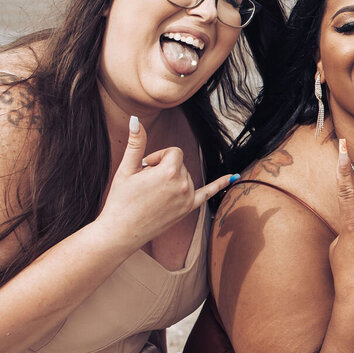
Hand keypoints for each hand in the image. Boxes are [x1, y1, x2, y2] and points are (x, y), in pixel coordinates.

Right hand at [97, 115, 232, 248]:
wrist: (120, 232)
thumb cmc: (120, 200)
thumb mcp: (126, 169)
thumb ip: (136, 143)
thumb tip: (135, 120)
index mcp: (169, 172)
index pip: (174, 152)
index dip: (159, 157)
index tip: (145, 167)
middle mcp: (183, 184)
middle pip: (180, 164)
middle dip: (164, 168)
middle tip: (145, 184)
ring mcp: (188, 198)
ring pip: (186, 176)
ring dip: (172, 179)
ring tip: (152, 193)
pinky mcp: (188, 209)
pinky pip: (208, 193)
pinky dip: (220, 184)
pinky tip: (233, 177)